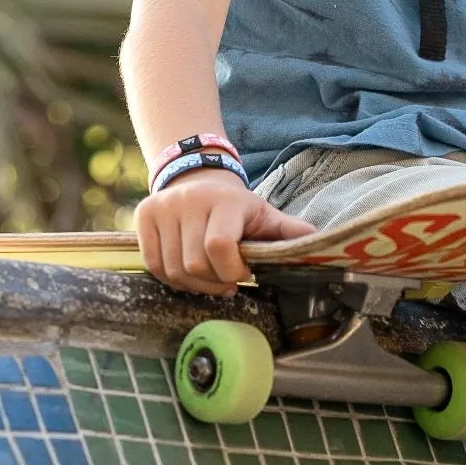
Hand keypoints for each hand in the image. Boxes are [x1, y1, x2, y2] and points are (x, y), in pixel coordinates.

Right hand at [134, 170, 314, 295]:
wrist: (199, 180)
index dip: (231, 271)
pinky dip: (172, 278)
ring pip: (172, 269)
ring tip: (209, 277)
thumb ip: (288, 232)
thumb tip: (322, 244)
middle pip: (194, 264)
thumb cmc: (237, 208)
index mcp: (224, 200)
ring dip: (194, 284)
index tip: (242, 274)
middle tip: (226, 280)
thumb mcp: (264, 215)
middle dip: (213, 281)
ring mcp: (162, 207)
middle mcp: (188, 200)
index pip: (218, 247)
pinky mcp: (144, 215)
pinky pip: (153, 264)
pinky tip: (189, 273)